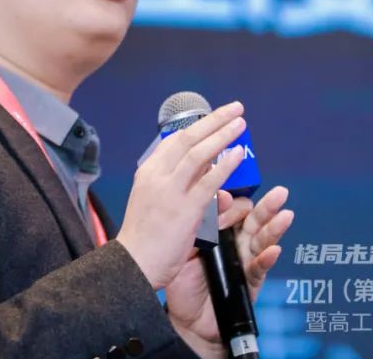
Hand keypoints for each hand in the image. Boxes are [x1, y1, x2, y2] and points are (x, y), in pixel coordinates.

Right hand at [116, 102, 248, 290]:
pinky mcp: (185, 209)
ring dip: (222, 135)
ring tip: (240, 123)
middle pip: (188, 138)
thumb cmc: (143, 238)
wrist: (132, 265)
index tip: (214, 118)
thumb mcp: (151, 201)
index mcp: (148, 172)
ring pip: (199, 153)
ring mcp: (171, 191)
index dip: (197, 127)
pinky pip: (209, 181)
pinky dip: (224, 165)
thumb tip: (202, 169)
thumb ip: (173, 184)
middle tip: (235, 108)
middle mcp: (157, 176)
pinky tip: (237, 154)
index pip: (174, 141)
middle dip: (214, 120)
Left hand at [165, 186, 293, 356]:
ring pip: (262, 241)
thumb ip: (198, 227)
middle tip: (280, 193)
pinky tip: (274, 251)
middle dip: (267, 206)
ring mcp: (245, 261)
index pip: (231, 209)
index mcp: (218, 231)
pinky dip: (266, 259)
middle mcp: (235, 242)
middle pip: (254, 220)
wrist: (187, 320)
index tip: (224, 197)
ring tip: (285, 216)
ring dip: (275, 228)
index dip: (230, 202)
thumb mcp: (186, 249)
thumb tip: (211, 202)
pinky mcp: (251, 282)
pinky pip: (260, 268)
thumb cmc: (184, 283)